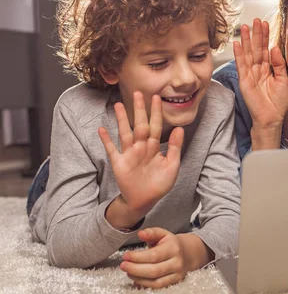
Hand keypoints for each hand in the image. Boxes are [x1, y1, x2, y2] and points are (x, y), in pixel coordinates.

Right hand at [99, 92, 183, 215]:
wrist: (144, 201)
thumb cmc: (159, 183)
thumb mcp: (172, 166)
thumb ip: (175, 147)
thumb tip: (180, 128)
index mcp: (154, 147)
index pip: (156, 126)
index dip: (156, 112)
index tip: (157, 98)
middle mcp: (141, 147)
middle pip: (139, 124)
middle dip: (139, 110)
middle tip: (137, 93)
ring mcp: (129, 154)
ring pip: (124, 133)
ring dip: (121, 120)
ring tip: (117, 105)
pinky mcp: (119, 163)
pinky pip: (111, 149)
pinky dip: (106, 140)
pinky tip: (101, 129)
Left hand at [120, 228, 200, 288]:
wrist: (186, 253)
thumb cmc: (169, 243)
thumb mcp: (162, 234)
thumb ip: (151, 232)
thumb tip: (140, 233)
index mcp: (174, 248)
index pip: (154, 255)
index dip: (138, 257)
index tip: (126, 255)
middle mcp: (177, 262)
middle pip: (154, 270)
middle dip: (135, 269)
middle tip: (123, 265)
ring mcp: (176, 274)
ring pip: (155, 281)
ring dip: (138, 277)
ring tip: (128, 271)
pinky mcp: (174, 282)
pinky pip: (157, 286)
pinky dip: (144, 284)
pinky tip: (135, 278)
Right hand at [233, 18, 287, 129]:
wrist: (271, 118)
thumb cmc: (278, 102)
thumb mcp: (283, 80)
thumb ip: (279, 64)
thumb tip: (275, 48)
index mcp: (268, 68)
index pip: (266, 49)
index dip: (265, 37)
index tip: (266, 24)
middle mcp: (258, 69)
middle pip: (256, 48)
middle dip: (256, 34)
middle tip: (256, 20)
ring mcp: (250, 74)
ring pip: (248, 54)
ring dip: (246, 40)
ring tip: (245, 27)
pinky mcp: (244, 80)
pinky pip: (241, 65)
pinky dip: (239, 54)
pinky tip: (237, 44)